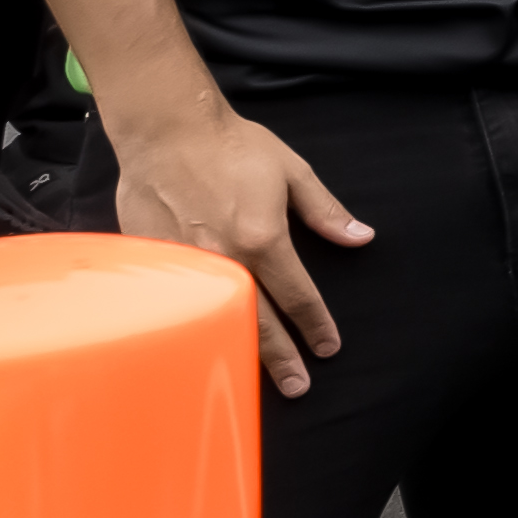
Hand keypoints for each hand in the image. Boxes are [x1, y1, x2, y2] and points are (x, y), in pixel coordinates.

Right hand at [110, 98, 368, 394]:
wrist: (167, 131)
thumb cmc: (232, 147)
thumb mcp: (293, 173)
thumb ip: (326, 212)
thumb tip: (361, 238)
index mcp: (263, 239)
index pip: (298, 295)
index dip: (316, 324)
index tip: (329, 347)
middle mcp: (225, 259)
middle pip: (259, 322)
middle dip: (282, 358)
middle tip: (301, 386)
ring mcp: (187, 265)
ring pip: (218, 320)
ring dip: (241, 352)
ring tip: (258, 381)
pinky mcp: (156, 263)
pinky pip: (180, 306)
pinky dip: (196, 329)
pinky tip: (205, 347)